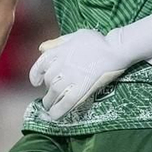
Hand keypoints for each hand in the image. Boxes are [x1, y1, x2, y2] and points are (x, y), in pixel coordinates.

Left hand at [29, 15, 151, 120]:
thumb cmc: (98, 41)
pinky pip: (67, 101)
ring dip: (49, 101)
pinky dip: (58, 110)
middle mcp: (63, 64)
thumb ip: (58, 42)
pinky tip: (54, 116)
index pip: (41, 64)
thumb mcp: (75, 36)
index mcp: (60, 51)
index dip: (35, 74)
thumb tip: (41, 48)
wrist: (115, 49)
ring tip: (49, 106)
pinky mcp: (83, 87)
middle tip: (50, 95)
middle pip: (49, 80)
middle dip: (47, 89)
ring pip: (55, 92)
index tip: (36, 82)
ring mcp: (72, 76)